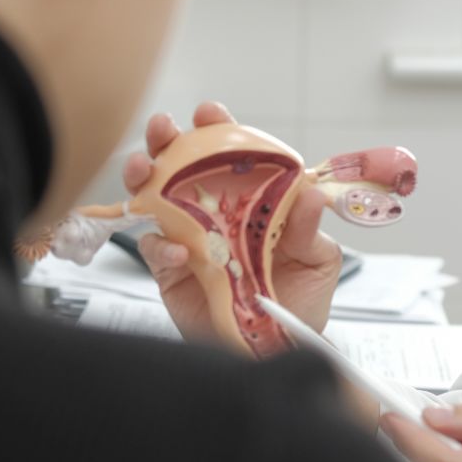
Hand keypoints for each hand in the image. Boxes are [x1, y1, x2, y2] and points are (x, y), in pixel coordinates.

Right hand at [124, 102, 342, 337]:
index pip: (232, 156)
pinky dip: (161, 247)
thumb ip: (310, 228)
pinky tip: (178, 251)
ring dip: (143, 178)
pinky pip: (156, 252)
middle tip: (163, 127)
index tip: (211, 113)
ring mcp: (189, 240)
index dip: (219, 130)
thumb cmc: (301, 299)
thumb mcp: (317, 259)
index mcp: (251, 200)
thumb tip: (311, 194)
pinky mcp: (171, 274)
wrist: (279, 348)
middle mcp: (215, 213)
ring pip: (153, 200)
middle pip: (182, 167)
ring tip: (144, 168)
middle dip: (167, 141)